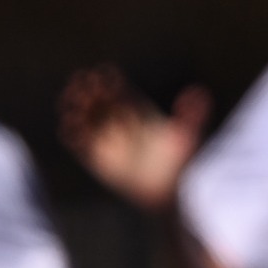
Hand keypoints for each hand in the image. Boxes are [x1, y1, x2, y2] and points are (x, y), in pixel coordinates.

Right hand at [58, 65, 208, 213]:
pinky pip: (77, 143)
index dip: (109, 81)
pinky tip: (68, 125)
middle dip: (87, 89)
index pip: (119, 91)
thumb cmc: (179, 165)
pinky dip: (70, 133)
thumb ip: (193, 114)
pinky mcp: (95, 157)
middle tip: (80, 80)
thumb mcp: (188, 137)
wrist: (165, 194)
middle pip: (98, 101)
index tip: (102, 73)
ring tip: (69, 100)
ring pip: (84, 118)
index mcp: (138, 113)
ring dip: (74, 108)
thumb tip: (199, 91)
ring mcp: (106, 139)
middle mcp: (119, 123)